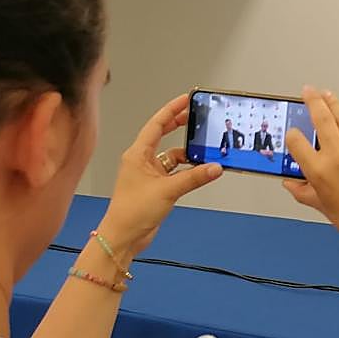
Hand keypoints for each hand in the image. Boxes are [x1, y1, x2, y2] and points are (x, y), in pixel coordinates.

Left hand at [97, 94, 221, 256]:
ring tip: (205, 148)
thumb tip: (215, 167)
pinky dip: (187, 170)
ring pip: (171, 156)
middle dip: (179, 125)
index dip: (171, 110)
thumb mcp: (168, 190)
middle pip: (162, 135)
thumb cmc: (133, 211)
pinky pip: (175, 172)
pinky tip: (200, 170)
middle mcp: (142, 161)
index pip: (156, 124)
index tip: (186, 100)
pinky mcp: (156, 187)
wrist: (123, 237)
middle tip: (197, 116)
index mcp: (137, 154)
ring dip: (187, 153)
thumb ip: (194, 177)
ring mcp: (149, 174)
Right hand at [281, 87, 338, 245]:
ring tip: (325, 92)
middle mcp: (336, 156)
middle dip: (311, 101)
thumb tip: (290, 183)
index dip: (292, 135)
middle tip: (307, 91)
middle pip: (319, 119)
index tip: (293, 133)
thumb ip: (303, 192)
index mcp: (318, 171)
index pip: (297, 143)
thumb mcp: (322, 207)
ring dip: (331, 100)